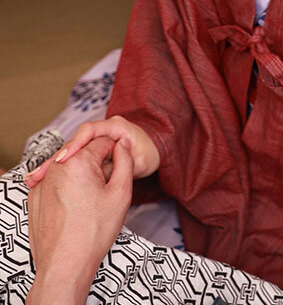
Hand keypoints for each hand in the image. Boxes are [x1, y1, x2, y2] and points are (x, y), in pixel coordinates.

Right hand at [25, 115, 159, 187]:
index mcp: (114, 126)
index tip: (64, 158)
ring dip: (53, 165)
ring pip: (70, 152)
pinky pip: (72, 160)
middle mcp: (101, 130)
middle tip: (39, 174)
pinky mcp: (89, 152)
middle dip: (56, 158)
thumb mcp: (140, 159)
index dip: (76, 144)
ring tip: (34, 179)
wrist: (151, 151)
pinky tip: (42, 181)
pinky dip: (59, 170)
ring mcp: (94, 141)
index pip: (90, 130)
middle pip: (74, 141)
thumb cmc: (148, 154)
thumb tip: (108, 158)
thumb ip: (125, 158)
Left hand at [26, 136, 132, 304]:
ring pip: (69, 165)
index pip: (103, 141)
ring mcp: (42, 181)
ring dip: (81, 174)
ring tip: (89, 201)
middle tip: (104, 189)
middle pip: (84, 151)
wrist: (65, 264)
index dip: (115, 154)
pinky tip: (74, 207)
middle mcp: (57, 166)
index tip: (117, 172)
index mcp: (79, 161)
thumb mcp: (121, 193)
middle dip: (97, 164)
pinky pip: (55, 180)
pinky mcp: (34, 196)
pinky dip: (66, 186)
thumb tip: (122, 144)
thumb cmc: (94, 231)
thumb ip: (125, 161)